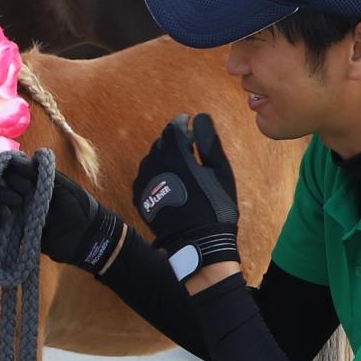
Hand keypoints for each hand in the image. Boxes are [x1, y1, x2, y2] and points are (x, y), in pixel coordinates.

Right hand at [0, 154, 124, 272]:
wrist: (85, 236)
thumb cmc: (78, 206)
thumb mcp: (60, 184)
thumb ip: (40, 172)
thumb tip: (19, 159)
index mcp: (33, 180)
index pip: (11, 170)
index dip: (12, 172)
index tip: (26, 182)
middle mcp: (22, 194)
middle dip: (3, 189)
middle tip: (20, 198)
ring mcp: (18, 212)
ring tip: (8, 212)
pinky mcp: (16, 231)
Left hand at [132, 113, 239, 277]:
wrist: (198, 243)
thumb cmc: (215, 206)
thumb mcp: (220, 171)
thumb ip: (208, 141)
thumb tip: (200, 117)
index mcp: (175, 156)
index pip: (173, 128)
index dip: (182, 122)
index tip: (191, 123)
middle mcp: (154, 165)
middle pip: (161, 142)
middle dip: (174, 138)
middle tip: (189, 142)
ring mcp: (144, 182)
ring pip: (151, 158)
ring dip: (164, 155)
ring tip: (180, 161)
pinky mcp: (140, 198)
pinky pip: (145, 176)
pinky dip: (156, 172)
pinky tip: (169, 179)